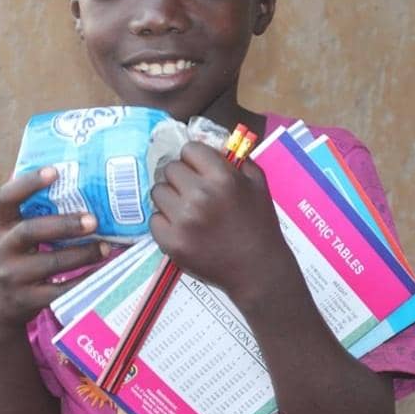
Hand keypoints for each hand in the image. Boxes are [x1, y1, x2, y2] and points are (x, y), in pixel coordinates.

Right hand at [0, 167, 108, 335]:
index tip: (56, 171)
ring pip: (50, 263)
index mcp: (0, 225)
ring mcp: (12, 277)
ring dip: (82, 253)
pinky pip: (60, 290)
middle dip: (64, 225)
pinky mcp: (27, 300)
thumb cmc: (16, 256)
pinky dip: (83, 280)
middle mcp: (2, 249)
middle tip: (93, 220)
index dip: (28, 183)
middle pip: (30, 231)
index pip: (6, 198)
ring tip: (105, 247)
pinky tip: (102, 270)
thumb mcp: (13, 234)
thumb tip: (85, 187)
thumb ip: (35, 215)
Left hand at [149, 142, 295, 305]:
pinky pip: (154, 219)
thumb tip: (212, 143)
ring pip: (157, 192)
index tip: (200, 170)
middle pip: (170, 169)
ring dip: (170, 198)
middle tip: (192, 191)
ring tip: (186, 210)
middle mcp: (199, 195)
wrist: (257, 270)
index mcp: (222, 178)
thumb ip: (237, 159)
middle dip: (181, 177)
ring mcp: (182, 220)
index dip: (195, 159)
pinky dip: (165, 222)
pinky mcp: (171, 242)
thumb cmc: (260, 225)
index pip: (189, 149)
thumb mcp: (259, 184)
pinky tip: (182, 228)